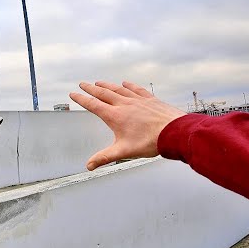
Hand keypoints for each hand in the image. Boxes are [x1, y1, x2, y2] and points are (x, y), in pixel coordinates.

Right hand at [69, 81, 185, 170]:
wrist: (174, 132)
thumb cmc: (151, 141)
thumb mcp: (124, 151)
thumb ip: (105, 157)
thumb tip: (90, 165)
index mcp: (115, 116)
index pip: (93, 105)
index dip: (82, 99)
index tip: (74, 94)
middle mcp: (125, 105)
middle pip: (103, 93)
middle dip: (91, 88)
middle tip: (83, 84)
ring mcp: (138, 100)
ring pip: (118, 89)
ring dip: (107, 85)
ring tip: (99, 82)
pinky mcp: (150, 99)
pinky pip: (136, 89)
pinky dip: (129, 85)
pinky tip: (126, 83)